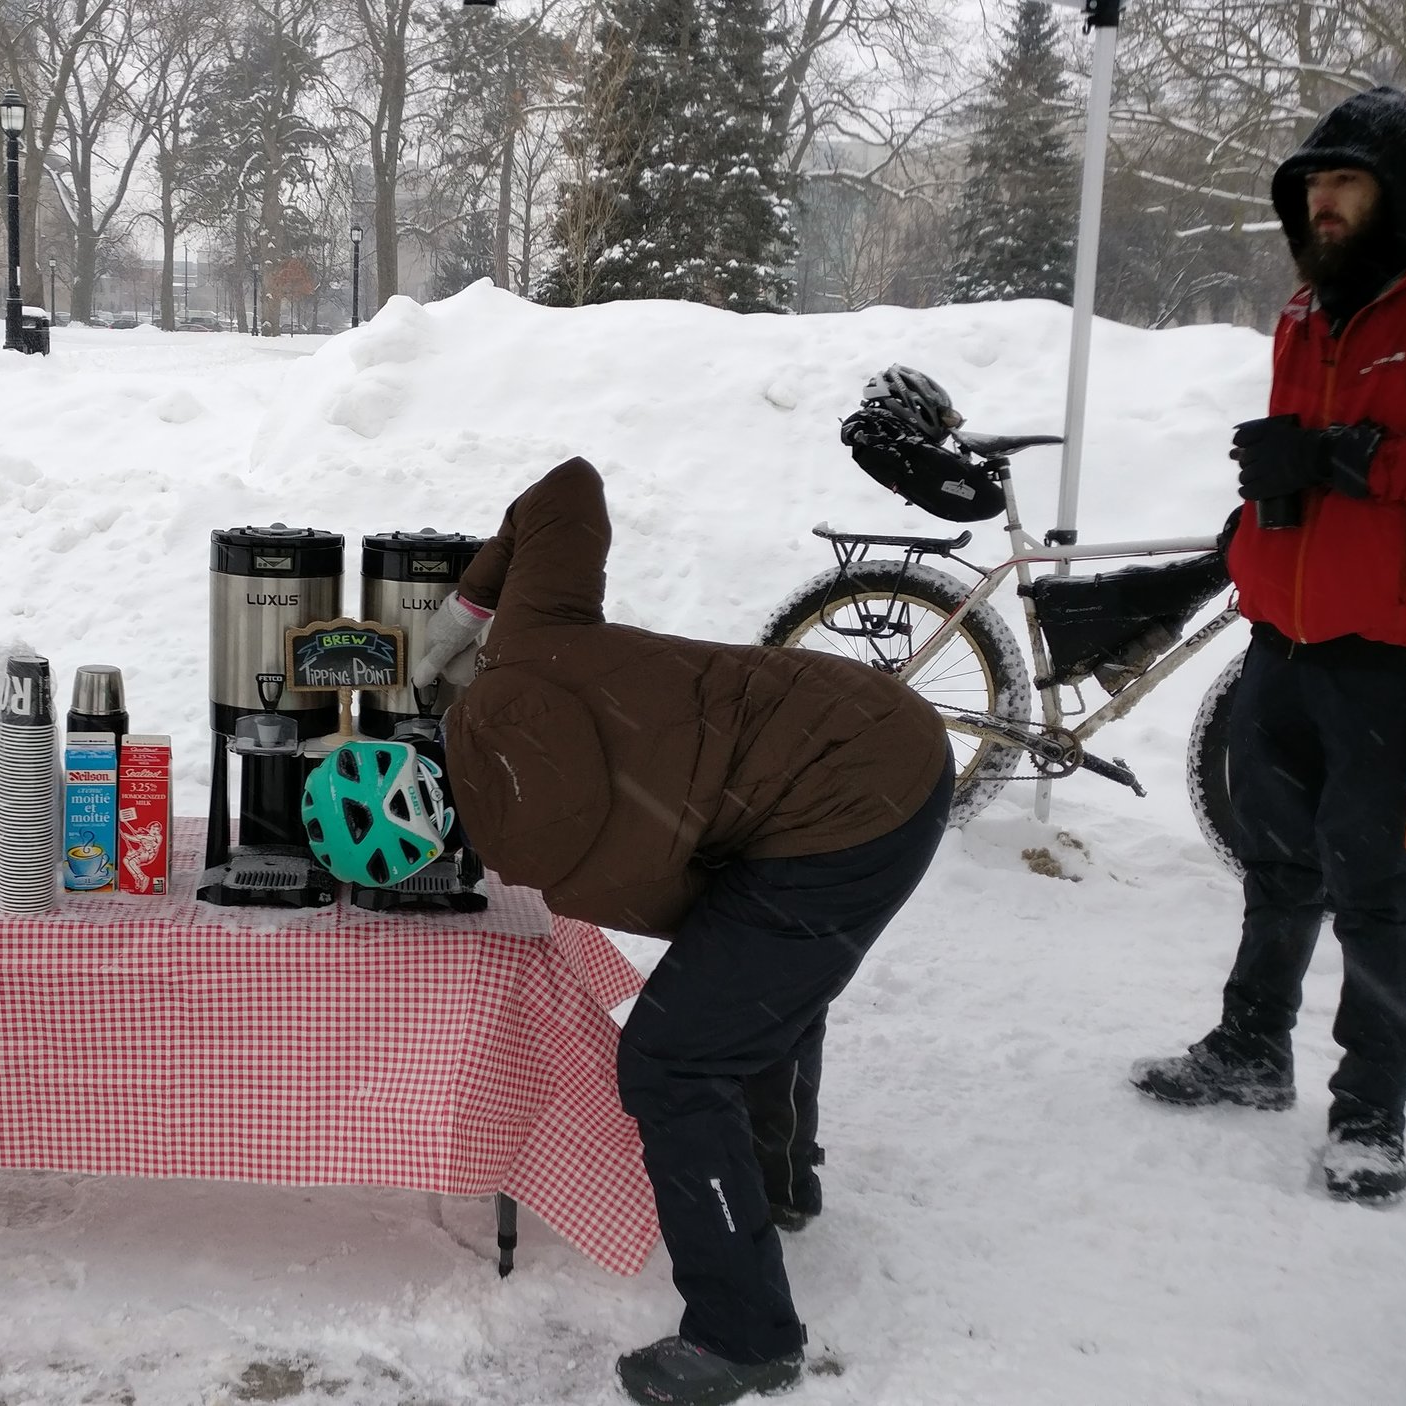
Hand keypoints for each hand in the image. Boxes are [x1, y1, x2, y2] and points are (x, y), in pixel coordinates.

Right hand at [411, 593, 491, 689]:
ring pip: (450, 638)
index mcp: (429, 638)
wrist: (472, 602)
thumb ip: (432, 666)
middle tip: (461, 663)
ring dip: (457, 646)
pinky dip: (464, 636)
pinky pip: (458, 629)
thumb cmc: (458, 627)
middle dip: (449, 656)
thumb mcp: (444, 651)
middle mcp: (435, 628)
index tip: (450, 672)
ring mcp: (446, 620)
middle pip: (440, 647)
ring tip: (468, 653)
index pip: (430, 657)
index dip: (440, 666)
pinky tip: (472, 639)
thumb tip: (417, 682)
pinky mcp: (458, 613)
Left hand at [1232, 415, 1380, 500]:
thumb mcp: (1287, 430)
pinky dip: (1245, 492)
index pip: (1240, 439)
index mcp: (1266, 433)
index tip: (1243, 448)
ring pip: (1244, 476)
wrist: (1323, 456)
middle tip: (1253, 466)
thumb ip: (1269, 434)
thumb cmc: (1310, 442)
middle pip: (1242, 459)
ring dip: (1247, 478)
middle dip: (1246, 463)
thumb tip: (1253, 442)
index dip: (1240, 445)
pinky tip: (1247, 491)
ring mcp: (1264, 468)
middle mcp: (1261, 449)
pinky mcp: (1268, 484)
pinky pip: (1248, 490)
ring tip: (1253, 480)